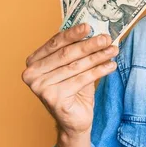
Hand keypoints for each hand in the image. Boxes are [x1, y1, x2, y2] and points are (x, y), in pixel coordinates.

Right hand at [21, 23, 118, 137]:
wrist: (75, 120)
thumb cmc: (75, 89)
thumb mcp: (75, 66)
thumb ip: (78, 49)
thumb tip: (96, 30)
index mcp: (34, 61)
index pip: (55, 43)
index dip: (73, 34)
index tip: (89, 26)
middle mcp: (32, 74)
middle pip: (66, 54)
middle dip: (89, 45)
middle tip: (106, 38)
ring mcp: (41, 87)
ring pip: (76, 66)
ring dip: (98, 56)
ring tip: (113, 50)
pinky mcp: (53, 98)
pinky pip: (82, 79)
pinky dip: (99, 71)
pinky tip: (111, 65)